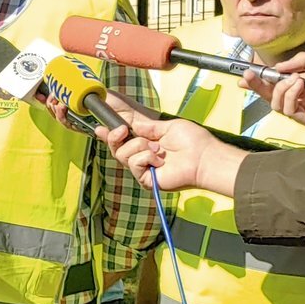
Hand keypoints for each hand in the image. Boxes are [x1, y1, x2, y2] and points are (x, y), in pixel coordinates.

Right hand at [98, 101, 244, 197]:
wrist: (204, 157)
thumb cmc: (193, 142)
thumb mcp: (167, 127)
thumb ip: (147, 126)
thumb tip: (131, 124)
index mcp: (148, 144)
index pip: (124, 140)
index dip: (110, 134)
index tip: (100, 127)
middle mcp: (143, 157)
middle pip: (116, 148)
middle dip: (115, 136)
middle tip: (123, 129)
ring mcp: (143, 169)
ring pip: (122, 154)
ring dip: (139, 147)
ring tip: (157, 148)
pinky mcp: (145, 179)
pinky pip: (133, 164)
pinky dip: (145, 158)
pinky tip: (159, 159)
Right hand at [247, 51, 304, 131]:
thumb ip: (301, 61)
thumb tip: (280, 67)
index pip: (278, 82)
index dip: (262, 79)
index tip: (247, 73)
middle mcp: (302, 96)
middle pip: (272, 95)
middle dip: (258, 86)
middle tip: (247, 77)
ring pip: (277, 103)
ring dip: (281, 88)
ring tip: (296, 79)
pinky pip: (289, 111)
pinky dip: (290, 96)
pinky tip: (300, 86)